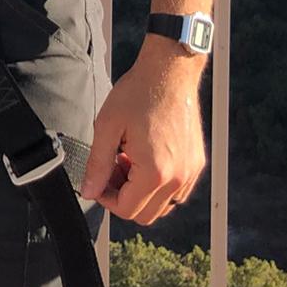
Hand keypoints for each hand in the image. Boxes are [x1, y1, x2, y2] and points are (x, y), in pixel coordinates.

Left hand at [80, 45, 205, 222]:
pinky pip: (177, 191)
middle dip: (123, 197)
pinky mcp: (196, 163)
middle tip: (111, 169)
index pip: (127, 210)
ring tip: (127, 161)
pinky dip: (158, 184)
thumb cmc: (139, 93)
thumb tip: (89, 191)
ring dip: (141, 193)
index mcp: (156, 172)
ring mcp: (191, 172)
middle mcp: (178, 178)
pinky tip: (144, 158)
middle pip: (146, 215)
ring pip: (163, 206)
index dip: (106, 199)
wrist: (169, 71)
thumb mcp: (107, 126)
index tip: (98, 181)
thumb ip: (97, 164)